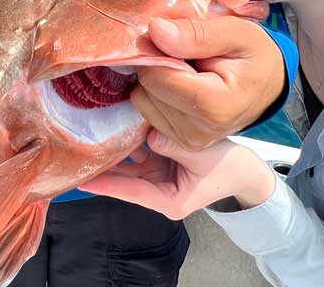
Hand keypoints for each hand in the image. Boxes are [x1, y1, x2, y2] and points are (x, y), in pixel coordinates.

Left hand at [79, 129, 274, 219]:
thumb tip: (149, 135)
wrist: (246, 169)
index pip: (130, 191)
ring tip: (91, 128)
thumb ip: (175, 146)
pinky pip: (139, 150)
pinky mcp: (160, 160)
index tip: (81, 178)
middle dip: (103, 163)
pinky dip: (130, 138)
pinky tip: (117, 121)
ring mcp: (157, 175)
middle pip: (124, 178)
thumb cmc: (230, 168)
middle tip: (76, 148)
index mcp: (168, 201)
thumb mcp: (203, 156)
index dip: (106, 184)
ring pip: (128, 163)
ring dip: (115, 147)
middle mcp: (158, 191)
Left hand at [131, 16, 284, 149]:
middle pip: (147, 90)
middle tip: (185, 56)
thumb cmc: (254, 56)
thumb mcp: (235, 33)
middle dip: (158, 66)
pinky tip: (181, 85)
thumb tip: (155, 31)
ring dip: (157, 80)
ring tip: (187, 71)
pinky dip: (158, 94)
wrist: (269, 84)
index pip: (157, 77)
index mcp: (215, 106)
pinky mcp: (180, 143)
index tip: (176, 39)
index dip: (158, 51)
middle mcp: (200, 131)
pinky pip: (148, 111)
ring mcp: (189, 141)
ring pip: (143, 101)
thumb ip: (196, 33)